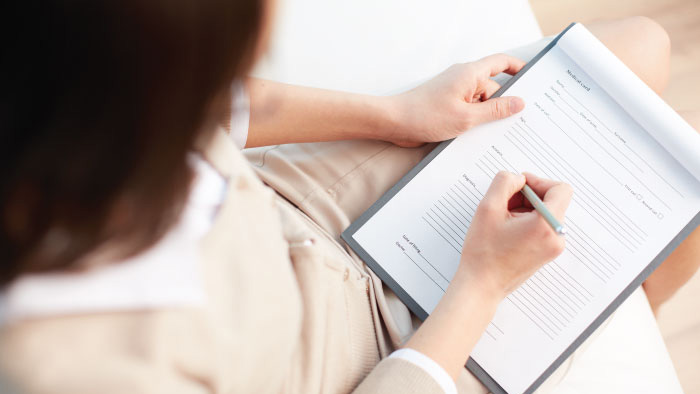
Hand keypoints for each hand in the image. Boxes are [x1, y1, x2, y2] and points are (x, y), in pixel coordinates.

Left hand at [385, 54, 526, 146]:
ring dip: (486, 117)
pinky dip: (474, 121)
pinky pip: (469, 110)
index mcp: (470, 74)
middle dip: (503, 105)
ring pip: (481, 102)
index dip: (519, 68)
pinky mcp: (447, 105)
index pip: (502, 63)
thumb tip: (519, 103)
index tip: (533, 80)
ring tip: (489, 133)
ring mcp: (455, 92)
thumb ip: (495, 110)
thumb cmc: (425, 116)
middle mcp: (463, 79)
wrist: (394, 122)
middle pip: (494, 88)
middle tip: (515, 122)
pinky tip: (476, 135)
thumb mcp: (467, 117)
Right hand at [457, 171, 572, 299]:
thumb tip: (517, 178)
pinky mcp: (547, 252)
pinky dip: (527, 221)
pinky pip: (543, 226)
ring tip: (503, 219)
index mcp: (546, 226)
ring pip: (546, 212)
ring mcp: (554, 247)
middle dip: (528, 196)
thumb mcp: (487, 208)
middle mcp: (556, 237)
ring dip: (526, 208)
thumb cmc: (484, 253)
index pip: (560, 189)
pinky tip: (507, 229)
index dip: (539, 181)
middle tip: (505, 203)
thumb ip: (504, 182)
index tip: (519, 186)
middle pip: (553, 200)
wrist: (482, 284)